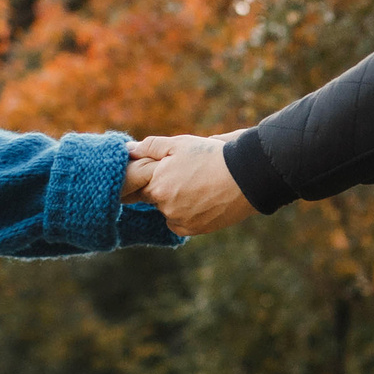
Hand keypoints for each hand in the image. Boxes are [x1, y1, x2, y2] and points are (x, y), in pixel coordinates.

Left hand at [125, 134, 256, 234]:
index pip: (138, 186)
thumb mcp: (180, 144)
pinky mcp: (194, 229)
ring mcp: (179, 219)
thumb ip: (151, 147)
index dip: (149, 178)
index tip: (160, 174)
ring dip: (175, 202)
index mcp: (157, 184)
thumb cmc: (211, 156)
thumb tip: (128, 150)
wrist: (245, 177)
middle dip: (163, 189)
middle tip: (184, 178)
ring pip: (167, 211)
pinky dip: (186, 215)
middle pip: (154, 199)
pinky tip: (201, 201)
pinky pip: (179, 224)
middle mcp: (164, 205)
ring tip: (197, 187)